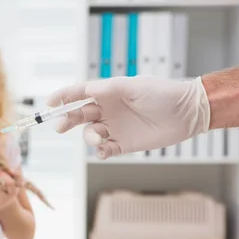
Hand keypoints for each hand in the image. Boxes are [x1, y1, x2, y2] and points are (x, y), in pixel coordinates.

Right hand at [46, 75, 210, 159]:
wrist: (188, 113)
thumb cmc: (163, 94)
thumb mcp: (136, 86)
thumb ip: (111, 88)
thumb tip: (88, 90)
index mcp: (108, 92)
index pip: (79, 93)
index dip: (63, 97)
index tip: (49, 103)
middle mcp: (108, 110)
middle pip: (79, 115)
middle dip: (67, 120)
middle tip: (59, 126)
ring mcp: (115, 127)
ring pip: (90, 133)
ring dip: (88, 137)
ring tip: (97, 138)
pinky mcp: (123, 144)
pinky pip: (105, 150)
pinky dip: (100, 151)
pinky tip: (103, 151)